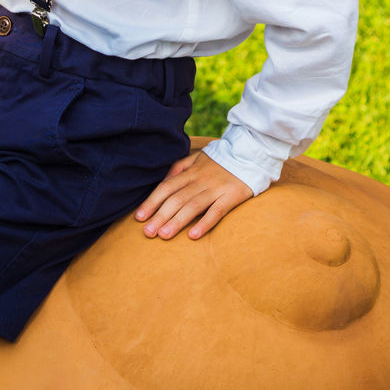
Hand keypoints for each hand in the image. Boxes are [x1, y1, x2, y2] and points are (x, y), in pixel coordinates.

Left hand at [134, 151, 253, 240]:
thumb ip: (179, 167)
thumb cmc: (220, 160)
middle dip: (160, 216)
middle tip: (147, 233)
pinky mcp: (232, 196)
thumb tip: (162, 181)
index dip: (152, 202)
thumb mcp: (197, 157)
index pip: (166, 187)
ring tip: (164, 235)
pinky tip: (193, 236)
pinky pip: (217, 211)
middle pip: (176, 199)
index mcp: (191, 171)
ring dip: (177, 221)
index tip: (139, 217)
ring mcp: (216, 188)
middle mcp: (201, 180)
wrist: (250, 154)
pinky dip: (204, 223)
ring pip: (193, 206)